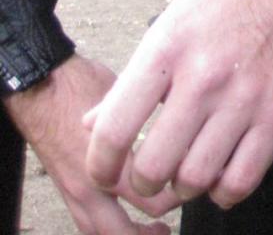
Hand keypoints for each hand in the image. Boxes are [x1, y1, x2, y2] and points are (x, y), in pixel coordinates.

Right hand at [4, 53, 174, 233]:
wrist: (42, 91)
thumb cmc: (82, 86)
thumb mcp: (123, 96)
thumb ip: (146, 116)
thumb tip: (180, 122)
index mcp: (107, 161)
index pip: (150, 198)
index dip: (178, 192)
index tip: (195, 176)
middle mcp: (90, 185)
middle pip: (127, 228)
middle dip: (157, 224)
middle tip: (179, 202)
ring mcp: (76, 194)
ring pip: (103, 234)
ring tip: (159, 231)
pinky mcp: (68, 193)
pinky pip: (88, 225)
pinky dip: (110, 230)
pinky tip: (129, 221)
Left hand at [85, 0, 272, 209]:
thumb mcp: (173, 22)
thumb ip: (133, 77)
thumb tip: (94, 123)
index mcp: (169, 49)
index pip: (115, 129)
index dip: (101, 165)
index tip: (105, 172)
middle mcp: (205, 77)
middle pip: (154, 167)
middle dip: (143, 180)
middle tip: (148, 173)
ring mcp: (245, 99)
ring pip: (196, 180)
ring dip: (184, 187)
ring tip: (185, 170)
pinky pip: (240, 182)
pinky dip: (223, 191)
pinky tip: (220, 172)